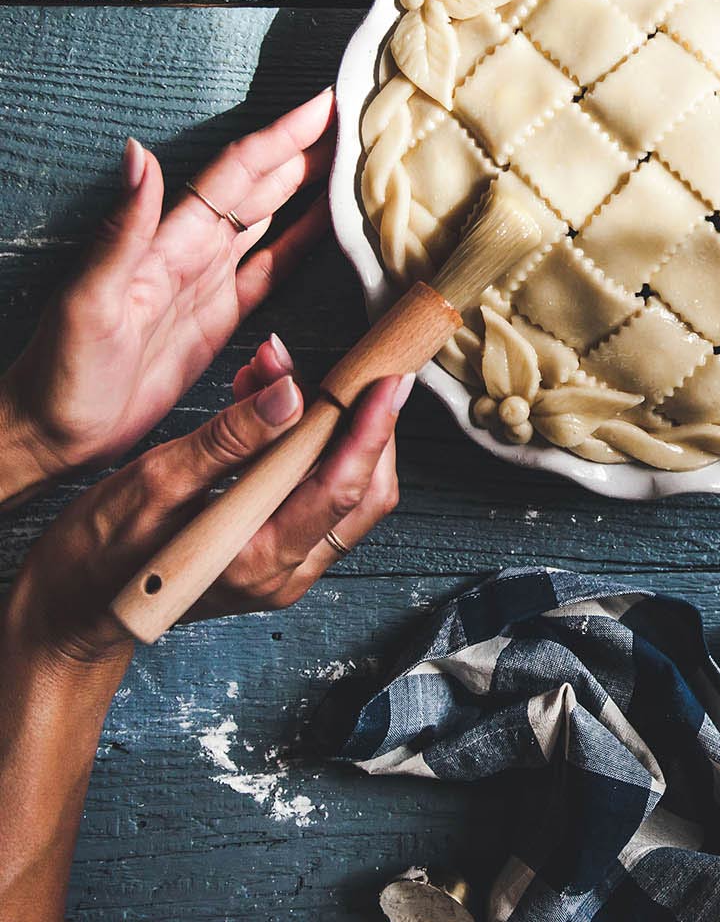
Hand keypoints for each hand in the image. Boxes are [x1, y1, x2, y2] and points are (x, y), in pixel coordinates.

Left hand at [0, 89, 335, 502]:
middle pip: (262, 185)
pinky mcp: (220, 318)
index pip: (237, 173)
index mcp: (169, 241)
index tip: (324, 105)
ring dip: (309, 187)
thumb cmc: (62, 371)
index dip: (282, 137)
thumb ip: (123, 228)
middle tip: (356, 122)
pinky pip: (271, 270)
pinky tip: (328, 228)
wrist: (55, 430)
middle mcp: (193, 250)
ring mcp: (208, 282)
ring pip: (270, 218)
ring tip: (352, 162)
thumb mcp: (88, 300)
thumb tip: (137, 151)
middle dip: (307, 150)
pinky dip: (302, 244)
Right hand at [3, 337, 405, 671]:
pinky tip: (274, 407)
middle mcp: (285, 573)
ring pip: (346, 495)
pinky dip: (309, 449)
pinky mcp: (276, 557)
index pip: (340, 489)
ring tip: (286, 374)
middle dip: (364, 424)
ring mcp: (284, 570)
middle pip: (364, 495)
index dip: (372, 430)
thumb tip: (290, 393)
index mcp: (257, 558)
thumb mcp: (155, 484)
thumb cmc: (100, 553)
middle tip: (345, 367)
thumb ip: (228, 440)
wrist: (72, 609)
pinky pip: (316, 499)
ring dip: (334, 431)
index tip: (389, 379)